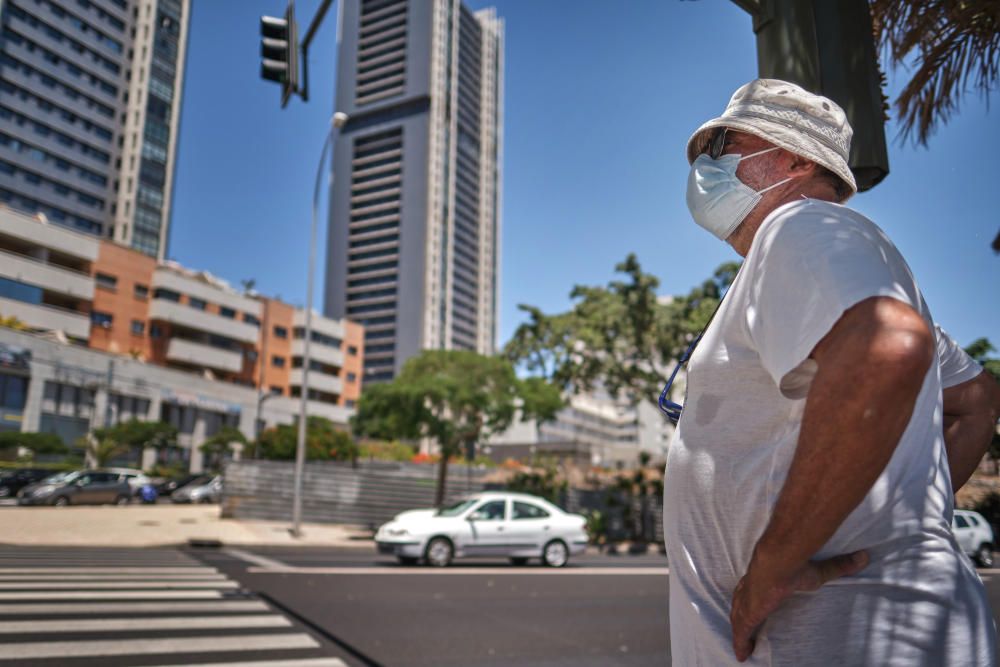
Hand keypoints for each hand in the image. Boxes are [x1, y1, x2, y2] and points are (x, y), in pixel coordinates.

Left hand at [730, 549, 868, 661]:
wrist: (777, 563)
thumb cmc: (795, 565)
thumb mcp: (820, 570)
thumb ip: (840, 566)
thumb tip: (863, 556)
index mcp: (764, 577)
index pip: (756, 587)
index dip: (754, 594)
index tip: (757, 599)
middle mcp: (751, 589)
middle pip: (741, 602)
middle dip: (741, 612)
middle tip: (744, 624)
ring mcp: (746, 603)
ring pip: (738, 618)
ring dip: (739, 630)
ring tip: (742, 644)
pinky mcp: (747, 615)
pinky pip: (741, 634)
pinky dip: (740, 644)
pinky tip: (740, 656)